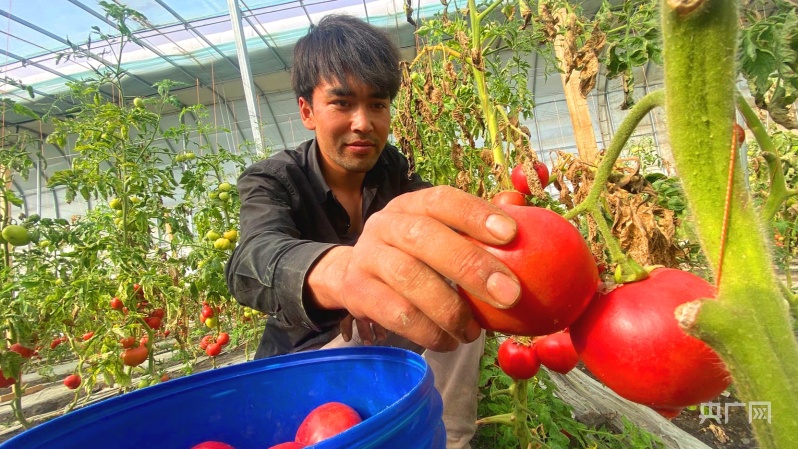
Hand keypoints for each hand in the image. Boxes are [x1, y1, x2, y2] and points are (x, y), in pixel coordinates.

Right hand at [310, 186, 519, 351]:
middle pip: (425, 238)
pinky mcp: (357, 292)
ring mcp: (367, 257)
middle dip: (471, 266)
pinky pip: (397, 314)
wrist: (352, 276)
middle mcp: (385, 224)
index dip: (475, 214)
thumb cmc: (414, 255)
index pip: (442, 200)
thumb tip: (520, 207)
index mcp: (411, 205)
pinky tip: (449, 341)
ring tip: (473, 332)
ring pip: (410, 279)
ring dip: (450, 310)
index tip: (511, 234)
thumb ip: (475, 224)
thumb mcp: (438, 233)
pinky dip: (429, 332)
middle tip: (510, 295)